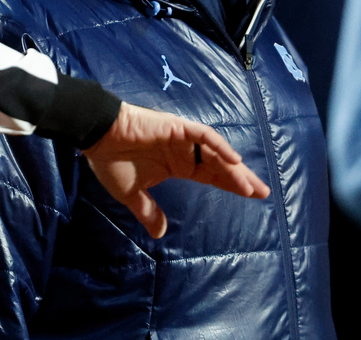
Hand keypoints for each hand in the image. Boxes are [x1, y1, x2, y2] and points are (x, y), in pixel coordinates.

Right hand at [81, 101, 270, 238]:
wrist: (96, 135)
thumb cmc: (111, 160)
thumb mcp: (130, 193)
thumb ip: (148, 211)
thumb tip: (160, 233)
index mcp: (176, 165)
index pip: (211, 176)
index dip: (231, 185)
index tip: (253, 197)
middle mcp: (184, 152)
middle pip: (220, 165)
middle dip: (241, 179)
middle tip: (264, 193)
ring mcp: (182, 138)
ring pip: (215, 152)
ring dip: (233, 168)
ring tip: (250, 185)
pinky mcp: (176, 127)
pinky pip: (203, 135)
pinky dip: (218, 146)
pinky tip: (232, 159)